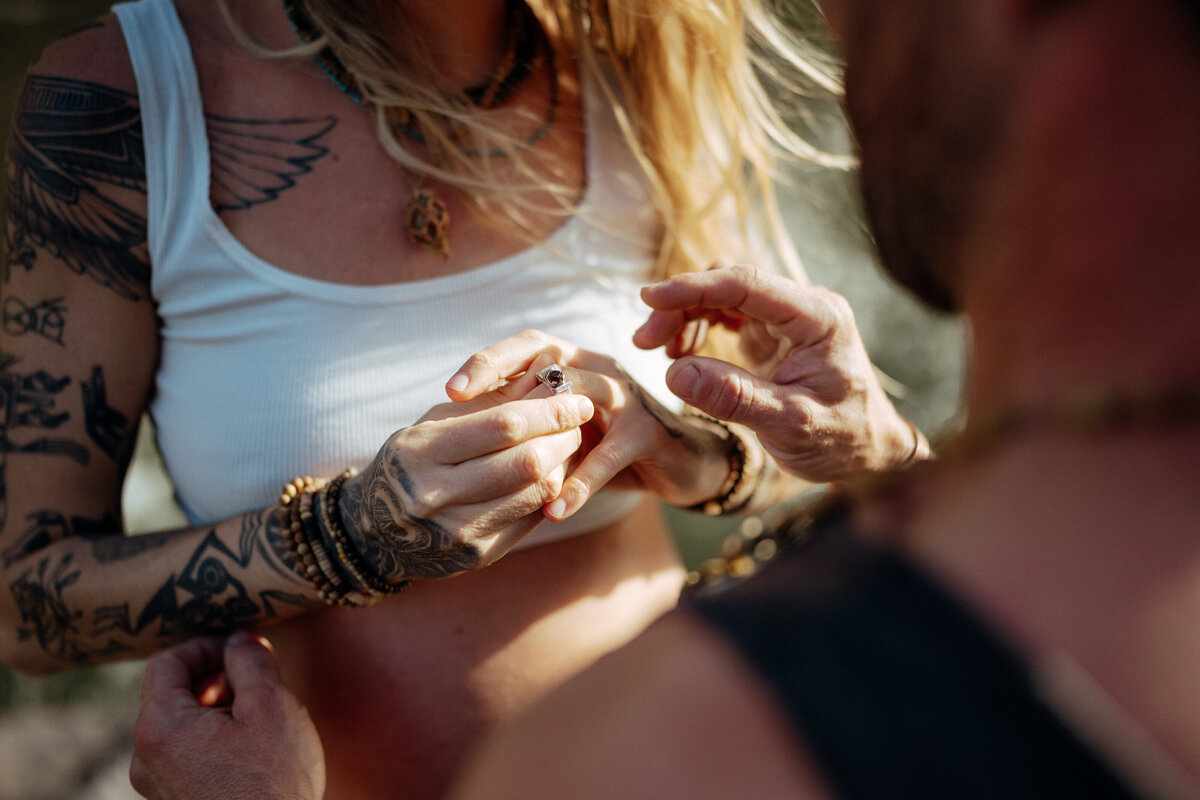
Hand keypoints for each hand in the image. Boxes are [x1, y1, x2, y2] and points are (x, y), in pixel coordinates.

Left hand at [130, 633, 322, 799]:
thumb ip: (251, 662)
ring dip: (216, 705)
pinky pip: (186, 751)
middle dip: (214, 675)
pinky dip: (213, 734)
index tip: (240, 648)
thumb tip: (240, 640)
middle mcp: (146, 756)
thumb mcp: (272, 706)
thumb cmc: (272, 783)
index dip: (205, 645)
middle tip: (255, 676)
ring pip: (180, 722)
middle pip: (170, 692)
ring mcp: (158, 783)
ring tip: (258, 712)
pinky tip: (250, 745)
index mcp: (160, 727)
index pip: (167, 661)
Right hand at [338, 376, 594, 579]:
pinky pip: (530, 519)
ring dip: (564, 465)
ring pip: (535, 493)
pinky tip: (554, 475)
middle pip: (526, 462)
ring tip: (569, 445)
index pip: (503, 426)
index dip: (549, 411)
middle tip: (578, 422)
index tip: (576, 399)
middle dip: (563, 437)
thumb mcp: (434, 424)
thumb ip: (488, 404)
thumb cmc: (412, 461)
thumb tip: (550, 384)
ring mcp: (456, 532)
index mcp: (420, 451)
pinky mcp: (476, 557)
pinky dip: (549, 493)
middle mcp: (434, 495)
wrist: (373, 530)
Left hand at [446, 330, 733, 520]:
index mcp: (576, 361)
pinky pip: (609, 455)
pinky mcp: (648, 432)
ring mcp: (627, 397)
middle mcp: (600, 368)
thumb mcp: (562, 429)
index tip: (451, 389)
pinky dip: (580, 484)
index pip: (528, 345)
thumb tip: (461, 431)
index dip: (489, 361)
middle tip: (462, 412)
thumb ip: (525, 422)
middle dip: (504, 380)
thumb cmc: (606, 445)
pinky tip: (553, 510)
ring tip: (504, 466)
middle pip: (550, 359)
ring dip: (540, 433)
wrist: (681, 463)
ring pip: (578, 398)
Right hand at [635, 265, 923, 481]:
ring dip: (685, 314)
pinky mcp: (773, 332)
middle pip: (730, 283)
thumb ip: (735, 398)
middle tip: (644, 341)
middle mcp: (804, 306)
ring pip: (723, 294)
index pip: (747, 283)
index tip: (650, 298)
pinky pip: (727, 313)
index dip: (694, 287)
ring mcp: (788, 317)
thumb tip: (675, 372)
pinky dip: (698, 326)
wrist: (870, 451)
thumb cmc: (842, 440)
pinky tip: (680, 353)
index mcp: (818, 317)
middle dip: (682, 304)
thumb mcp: (790, 426)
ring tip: (657, 350)